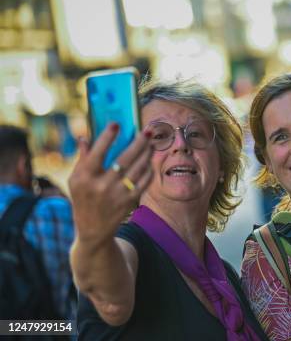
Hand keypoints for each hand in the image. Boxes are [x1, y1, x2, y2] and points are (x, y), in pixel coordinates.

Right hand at [68, 124, 152, 249]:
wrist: (92, 230)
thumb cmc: (83, 199)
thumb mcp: (75, 180)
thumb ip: (82, 158)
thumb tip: (83, 137)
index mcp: (84, 178)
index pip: (97, 153)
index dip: (107, 137)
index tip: (116, 124)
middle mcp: (101, 186)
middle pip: (125, 159)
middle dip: (139, 142)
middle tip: (148, 130)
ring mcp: (117, 195)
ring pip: (138, 169)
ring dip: (147, 154)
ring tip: (151, 143)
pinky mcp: (129, 202)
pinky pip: (144, 181)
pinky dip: (148, 170)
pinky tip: (150, 161)